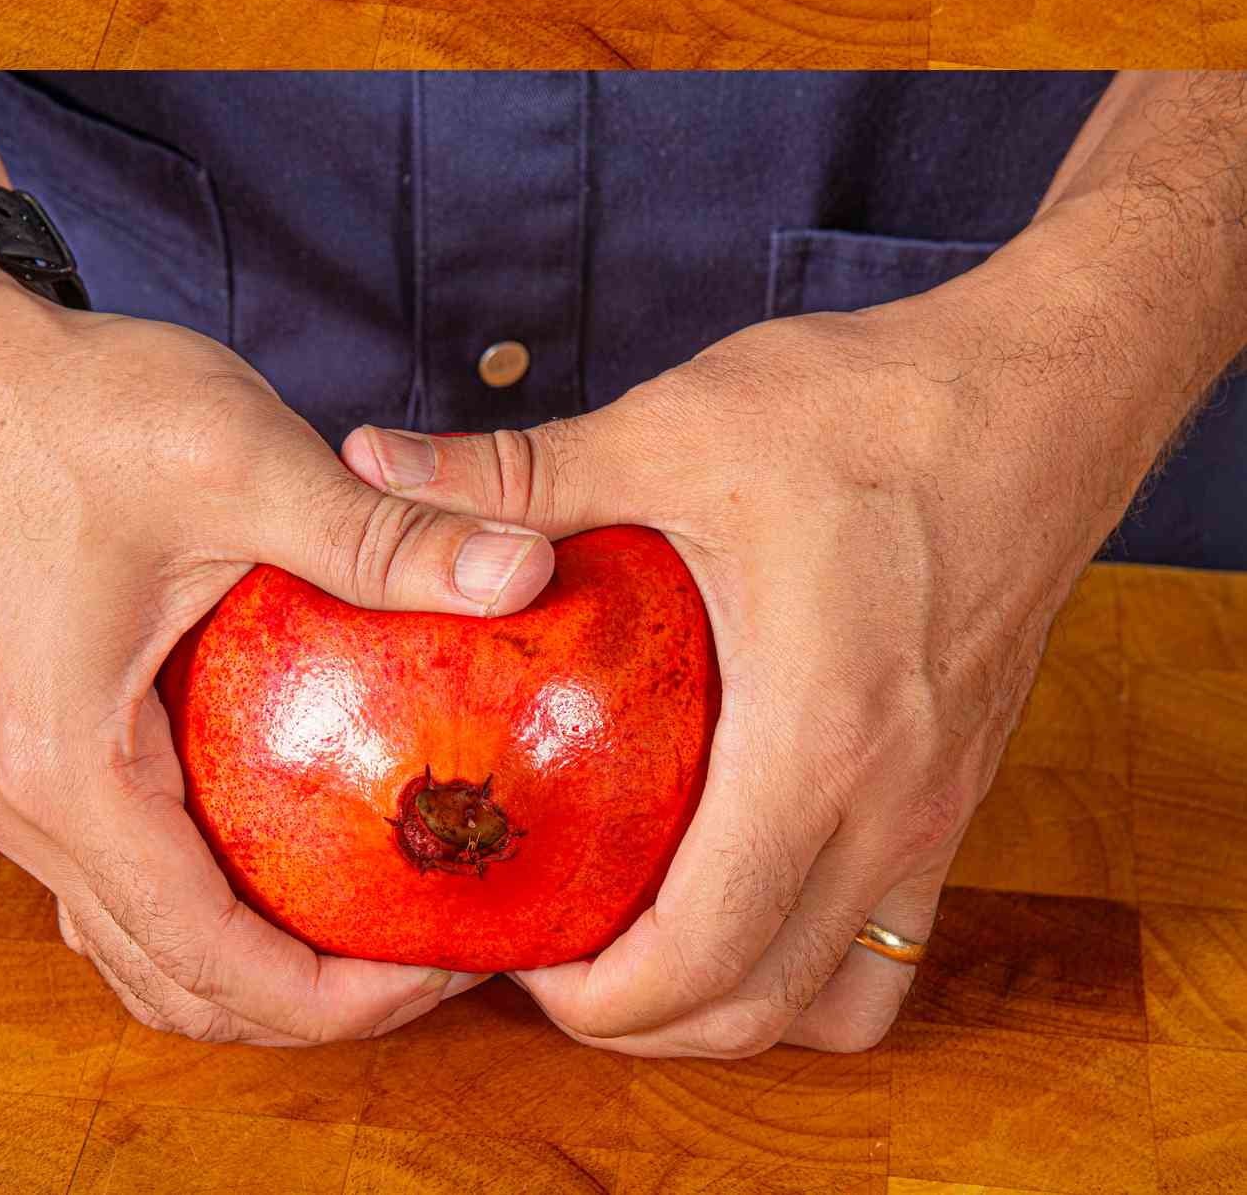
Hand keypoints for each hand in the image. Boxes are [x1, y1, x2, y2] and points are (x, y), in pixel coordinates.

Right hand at [0, 256, 551, 1042]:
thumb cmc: (74, 409)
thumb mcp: (241, 461)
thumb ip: (381, 533)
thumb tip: (526, 571)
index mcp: (71, 771)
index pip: (211, 960)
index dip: (342, 999)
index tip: (451, 963)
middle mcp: (32, 805)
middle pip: (177, 980)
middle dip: (315, 997)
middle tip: (443, 943)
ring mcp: (26, 780)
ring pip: (145, 940)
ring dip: (260, 957)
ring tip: (386, 905)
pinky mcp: (45, 737)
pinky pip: (130, 872)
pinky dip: (215, 894)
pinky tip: (307, 831)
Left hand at [343, 227, 1164, 1054]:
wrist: (1045, 394)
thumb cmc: (871, 408)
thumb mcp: (677, 429)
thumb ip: (515, 470)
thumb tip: (365, 460)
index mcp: (818, 742)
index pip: (700, 958)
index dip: (591, 996)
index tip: (510, 949)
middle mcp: (894, 805)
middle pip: (761, 1007)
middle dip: (641, 1017)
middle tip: (547, 948)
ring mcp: (944, 805)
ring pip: (839, 993)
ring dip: (733, 999)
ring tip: (639, 930)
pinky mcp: (964, 781)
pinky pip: (891, 931)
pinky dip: (813, 948)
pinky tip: (742, 871)